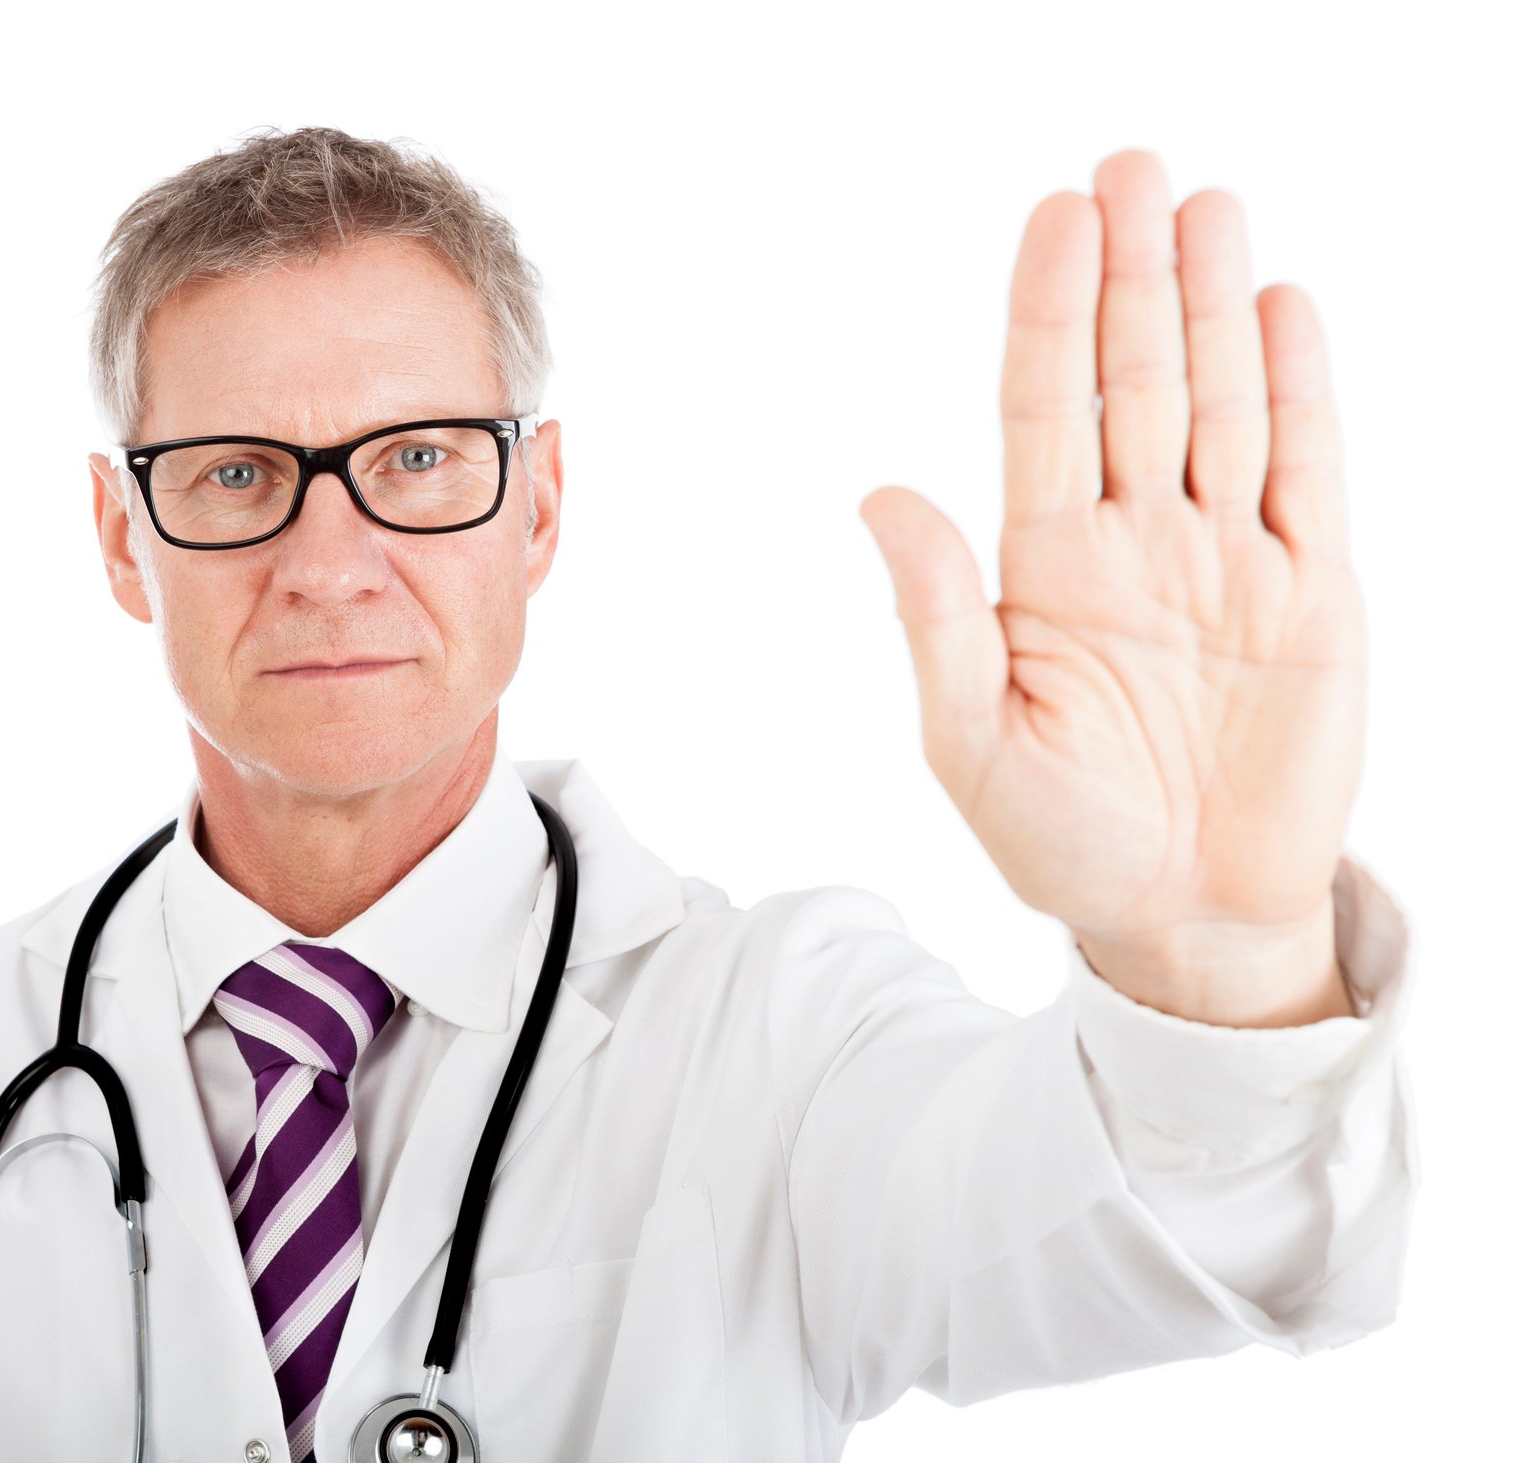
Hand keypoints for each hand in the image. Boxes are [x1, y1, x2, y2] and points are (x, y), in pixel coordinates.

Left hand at [858, 150, 1362, 1026]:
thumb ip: (934, 615)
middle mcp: (1132, 539)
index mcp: (1043, 565)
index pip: (1042, 408)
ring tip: (1206, 206)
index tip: (1056, 216)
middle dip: (1133, 277)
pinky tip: (1280, 312)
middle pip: (1132, 380)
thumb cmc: (1063, 840)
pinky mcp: (1310, 589)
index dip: (1049, 311)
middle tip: (1133, 167)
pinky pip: (1307, 469)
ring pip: (1219, 403)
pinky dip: (1299, 390)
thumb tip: (880, 494)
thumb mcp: (971, 738)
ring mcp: (1224, 556)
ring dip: (1213, 307)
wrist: (1185, 915)